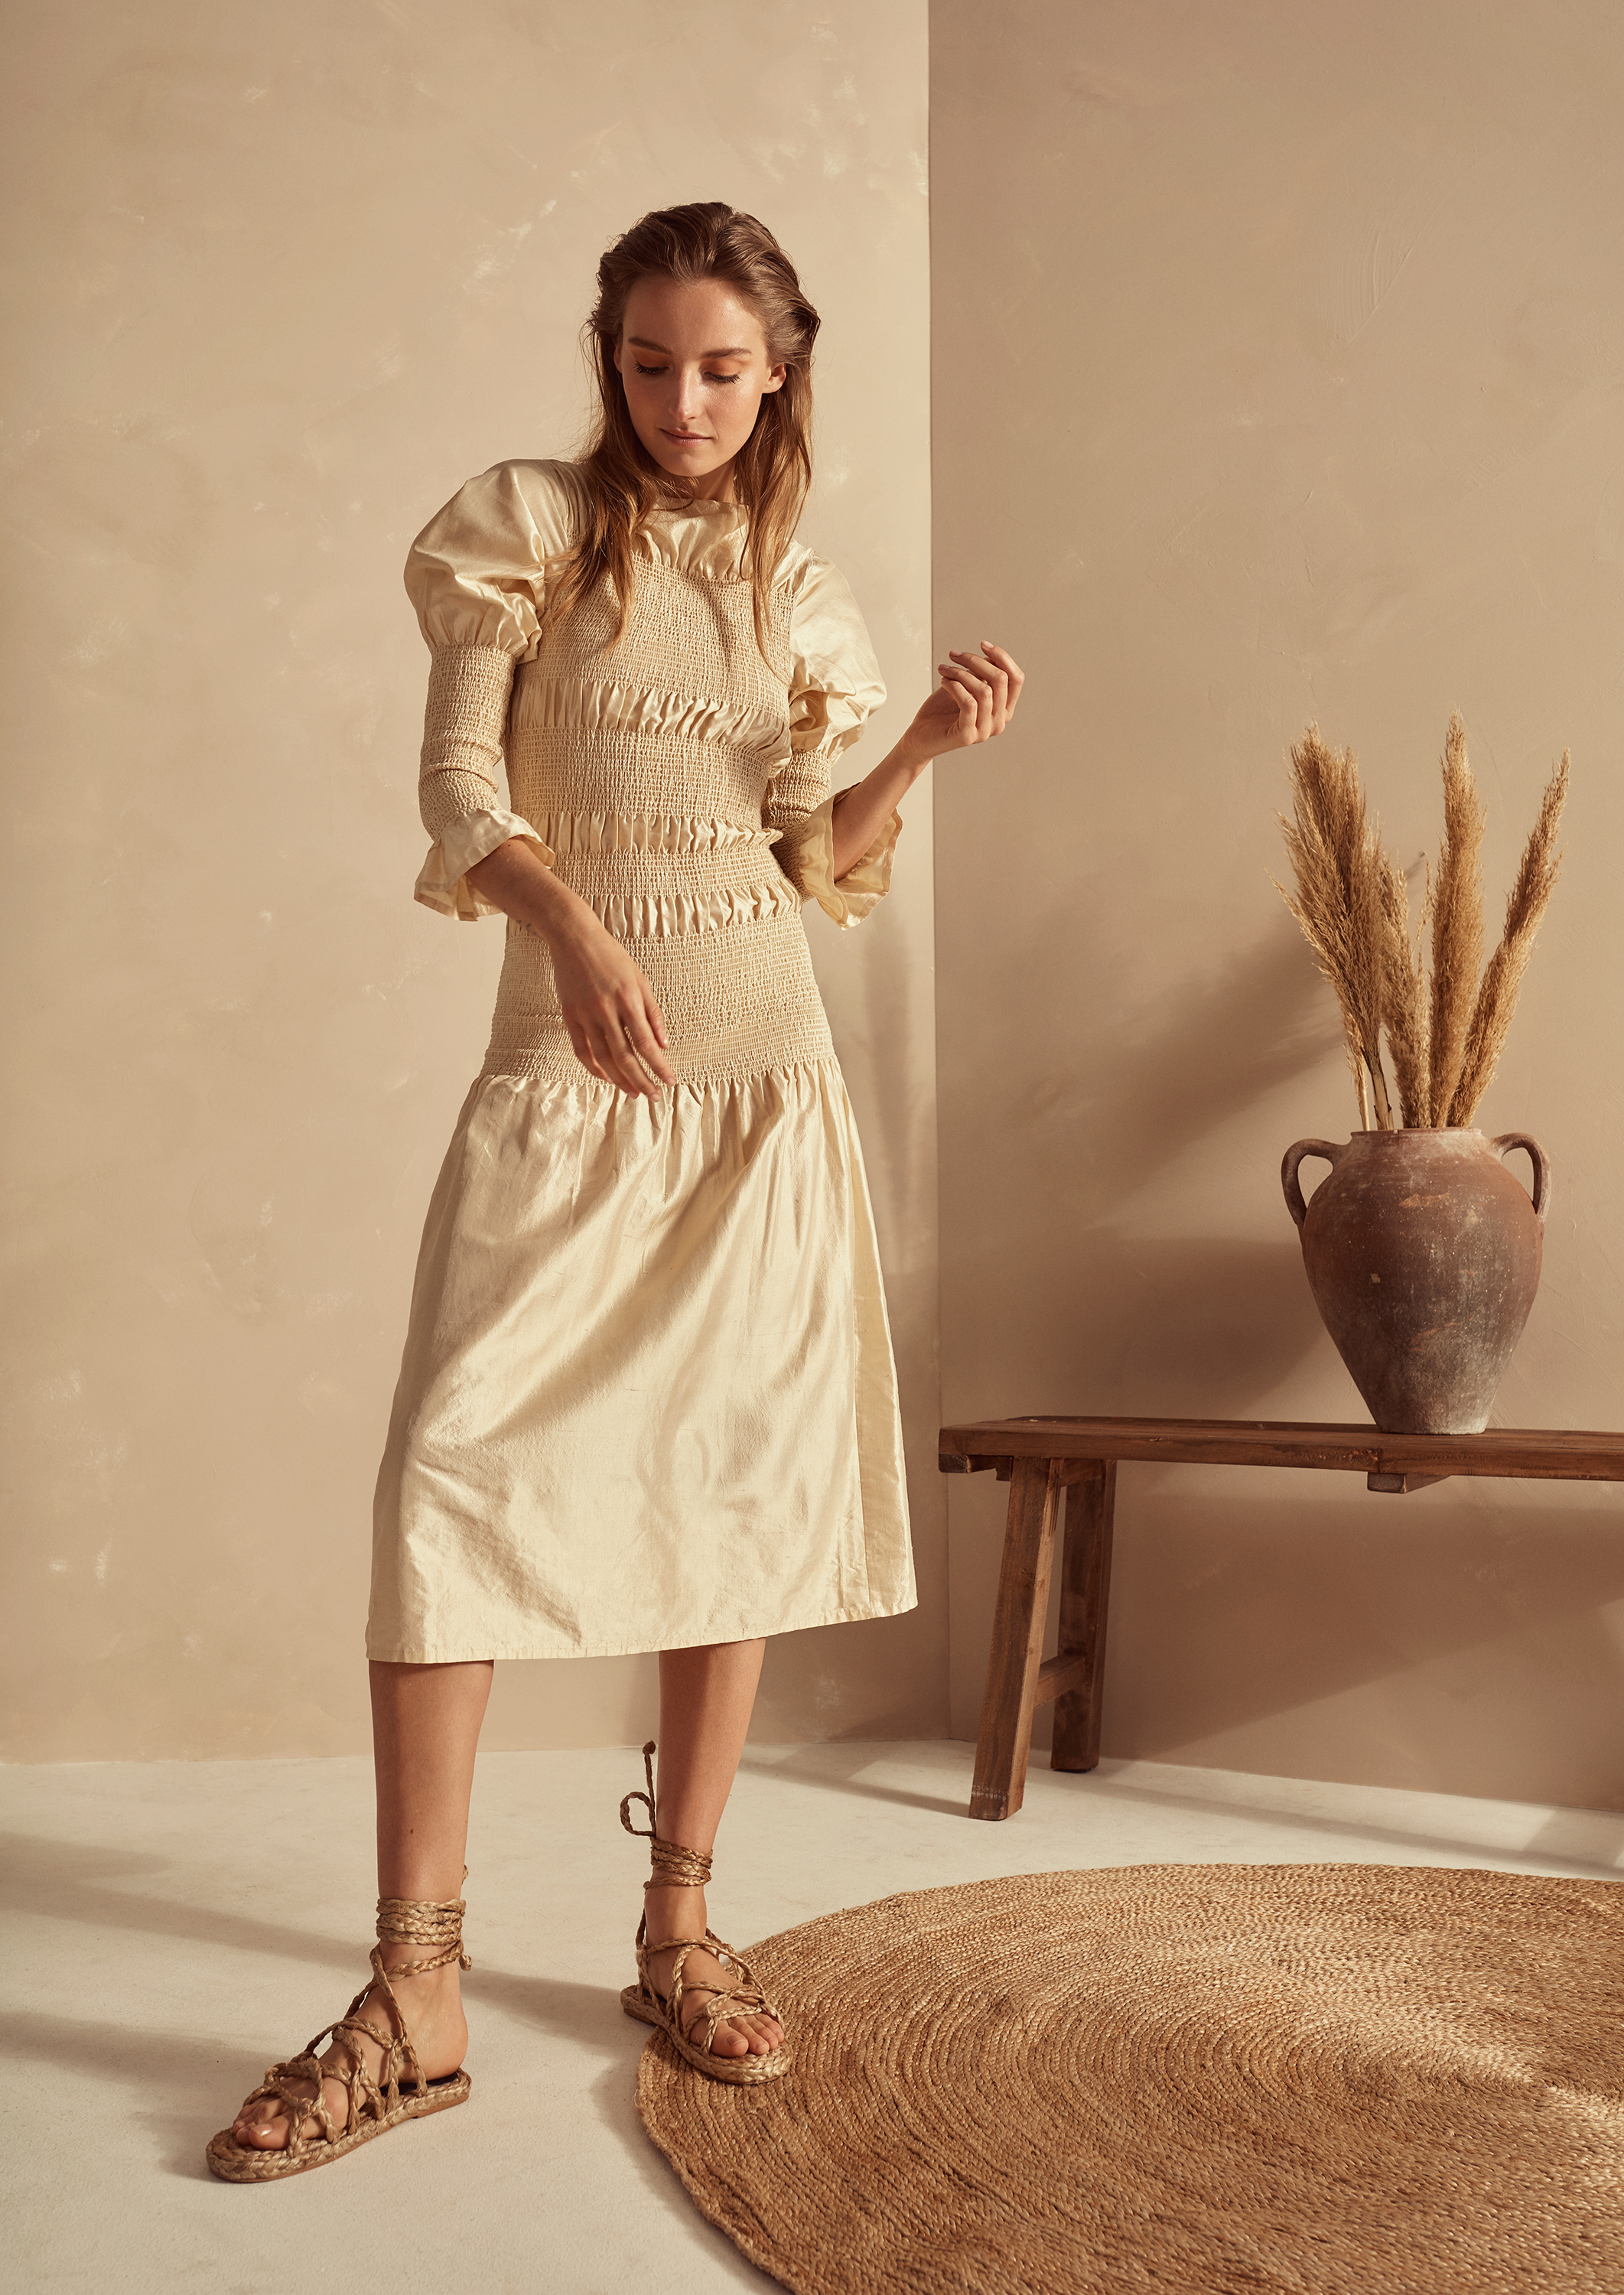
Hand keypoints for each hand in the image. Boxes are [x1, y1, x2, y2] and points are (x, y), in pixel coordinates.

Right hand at [548, 913, 674, 1098]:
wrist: (574, 938)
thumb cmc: (612, 957)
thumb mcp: (640, 979)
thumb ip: (653, 1013)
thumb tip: (664, 1045)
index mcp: (628, 998)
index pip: (646, 1042)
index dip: (658, 1065)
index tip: (670, 1081)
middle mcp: (606, 1009)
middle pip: (624, 1056)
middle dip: (641, 1080)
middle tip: (654, 1097)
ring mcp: (584, 1014)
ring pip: (602, 1058)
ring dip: (620, 1080)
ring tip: (633, 1093)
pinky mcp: (569, 1016)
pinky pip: (581, 1050)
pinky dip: (594, 1068)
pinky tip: (607, 1078)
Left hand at [903, 640, 1024, 764]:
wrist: (920, 737)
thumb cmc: (941, 711)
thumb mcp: (965, 686)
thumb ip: (981, 674)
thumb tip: (990, 655)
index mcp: (1004, 709)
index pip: (1016, 679)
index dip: (1002, 657)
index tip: (982, 644)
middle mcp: (999, 722)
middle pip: (1000, 681)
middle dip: (975, 661)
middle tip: (954, 655)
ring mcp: (985, 731)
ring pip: (983, 690)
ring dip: (960, 673)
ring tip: (944, 669)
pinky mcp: (967, 736)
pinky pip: (968, 703)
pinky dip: (954, 687)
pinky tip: (943, 682)